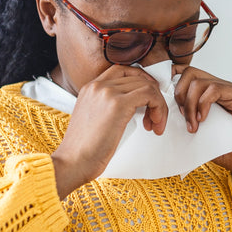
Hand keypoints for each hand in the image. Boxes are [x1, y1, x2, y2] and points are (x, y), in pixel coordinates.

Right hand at [50, 66, 168, 198]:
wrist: (73, 162)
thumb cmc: (84, 150)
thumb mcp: (93, 119)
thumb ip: (107, 106)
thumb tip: (133, 106)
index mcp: (90, 87)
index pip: (122, 70)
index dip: (141, 81)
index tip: (149, 99)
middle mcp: (98, 85)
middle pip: (138, 78)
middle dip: (153, 97)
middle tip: (154, 119)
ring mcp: (108, 92)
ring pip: (147, 86)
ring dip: (158, 106)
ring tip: (155, 125)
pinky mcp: (119, 104)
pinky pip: (150, 95)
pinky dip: (159, 108)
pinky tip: (154, 125)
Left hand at [172, 64, 231, 189]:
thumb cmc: (223, 149)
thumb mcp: (196, 131)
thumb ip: (184, 117)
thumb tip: (162, 112)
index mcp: (209, 92)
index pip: (185, 74)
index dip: (171, 82)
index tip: (164, 102)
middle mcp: (220, 86)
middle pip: (189, 73)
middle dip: (178, 94)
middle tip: (180, 116)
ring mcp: (231, 90)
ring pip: (199, 81)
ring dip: (189, 104)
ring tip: (192, 125)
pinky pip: (214, 89)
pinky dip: (203, 104)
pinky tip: (202, 120)